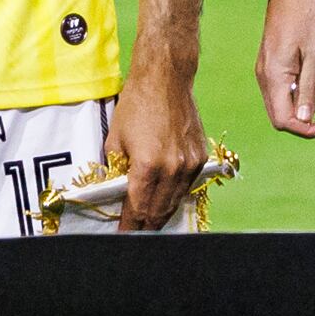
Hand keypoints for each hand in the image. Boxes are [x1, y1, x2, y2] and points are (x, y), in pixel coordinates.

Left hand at [110, 66, 204, 231]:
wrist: (166, 80)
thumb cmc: (136, 105)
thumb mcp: (115, 139)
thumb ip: (117, 169)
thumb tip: (117, 190)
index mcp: (147, 165)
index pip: (138, 208)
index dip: (129, 226)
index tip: (123, 235)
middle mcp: (172, 168)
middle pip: (158, 210)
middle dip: (146, 226)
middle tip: (136, 233)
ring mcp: (189, 164)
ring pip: (175, 201)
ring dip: (162, 214)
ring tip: (150, 223)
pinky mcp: (199, 157)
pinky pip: (187, 185)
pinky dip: (175, 196)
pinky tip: (166, 200)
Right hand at [257, 0, 314, 137]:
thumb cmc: (309, 17)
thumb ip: (309, 88)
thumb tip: (304, 119)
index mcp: (275, 76)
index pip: (284, 120)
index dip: (305, 129)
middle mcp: (265, 76)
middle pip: (279, 115)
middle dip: (304, 116)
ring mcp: (265, 69)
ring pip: (282, 101)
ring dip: (303, 97)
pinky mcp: (270, 63)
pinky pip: (282, 87)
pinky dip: (298, 86)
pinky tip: (311, 66)